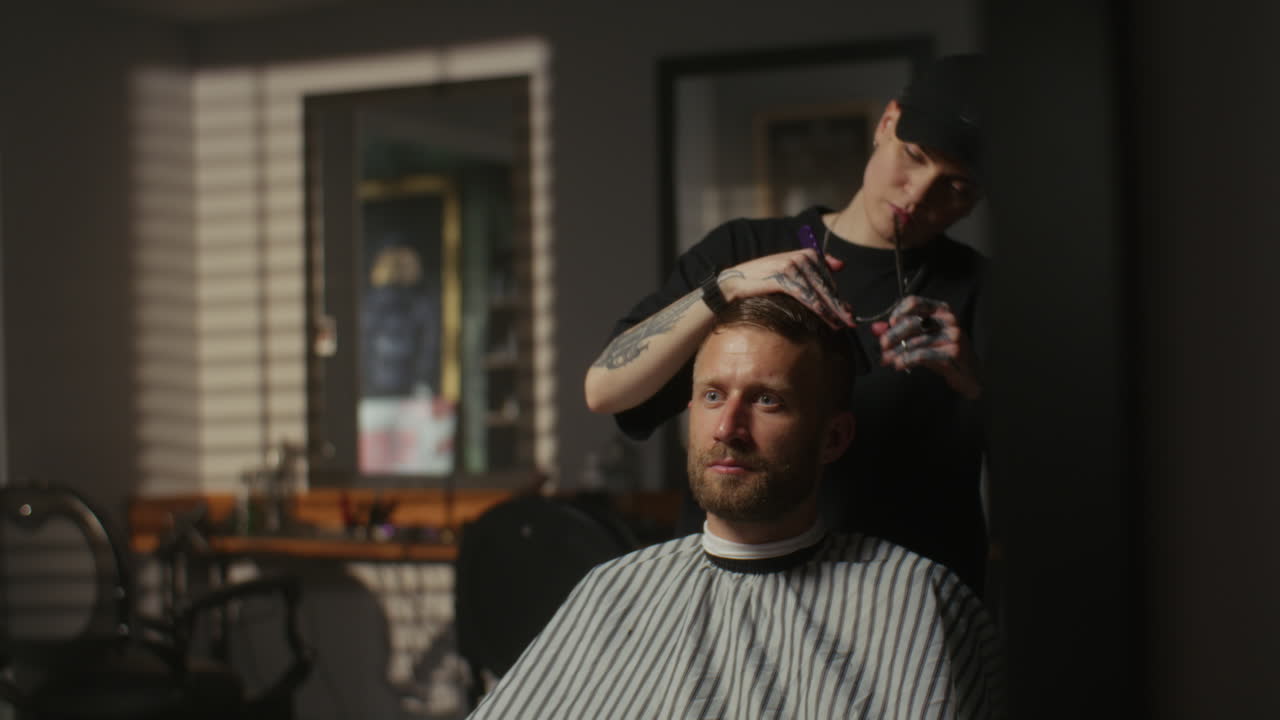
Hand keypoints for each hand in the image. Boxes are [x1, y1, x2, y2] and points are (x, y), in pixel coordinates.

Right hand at [718, 249, 855, 327]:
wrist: (734, 282)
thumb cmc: (763, 279)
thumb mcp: (790, 271)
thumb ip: (814, 269)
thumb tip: (842, 266)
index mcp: (807, 253)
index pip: (829, 278)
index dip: (838, 297)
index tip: (849, 313)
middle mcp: (801, 257)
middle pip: (826, 285)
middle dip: (839, 306)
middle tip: (851, 323)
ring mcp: (792, 266)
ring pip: (818, 292)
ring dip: (831, 310)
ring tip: (840, 325)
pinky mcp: (782, 277)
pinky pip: (805, 294)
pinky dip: (817, 307)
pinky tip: (825, 317)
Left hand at [873, 295, 980, 398]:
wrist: (969, 371)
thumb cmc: (943, 350)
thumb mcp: (922, 337)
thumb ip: (899, 330)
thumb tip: (875, 328)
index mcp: (942, 309)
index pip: (914, 302)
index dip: (898, 312)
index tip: (889, 324)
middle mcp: (949, 319)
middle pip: (912, 323)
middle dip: (892, 335)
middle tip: (881, 346)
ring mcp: (952, 336)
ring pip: (915, 341)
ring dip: (896, 352)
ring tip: (885, 359)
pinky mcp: (952, 353)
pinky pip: (922, 355)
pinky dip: (906, 360)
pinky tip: (898, 365)